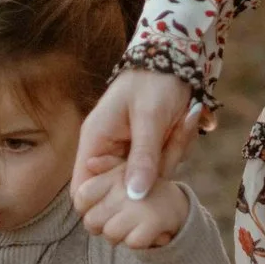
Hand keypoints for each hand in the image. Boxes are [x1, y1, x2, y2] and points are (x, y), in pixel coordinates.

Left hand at [74, 162, 191, 249]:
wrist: (177, 204)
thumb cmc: (144, 189)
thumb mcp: (125, 172)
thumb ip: (105, 168)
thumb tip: (90, 163)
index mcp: (114, 175)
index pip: (81, 196)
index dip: (84, 209)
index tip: (97, 211)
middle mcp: (125, 188)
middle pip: (91, 221)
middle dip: (101, 227)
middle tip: (115, 221)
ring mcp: (139, 205)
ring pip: (110, 234)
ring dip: (120, 237)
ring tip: (130, 226)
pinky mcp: (154, 221)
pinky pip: (131, 243)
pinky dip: (138, 242)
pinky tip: (145, 231)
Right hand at [75, 69, 196, 227]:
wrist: (176, 58)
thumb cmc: (155, 81)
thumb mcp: (150, 118)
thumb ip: (144, 157)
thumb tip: (134, 197)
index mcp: (95, 141)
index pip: (83, 190)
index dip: (102, 204)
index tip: (133, 199)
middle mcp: (107, 151)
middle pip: (121, 190)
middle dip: (151, 174)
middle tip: (169, 142)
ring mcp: (128, 152)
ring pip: (147, 180)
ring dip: (169, 158)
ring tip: (179, 125)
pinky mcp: (147, 151)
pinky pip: (162, 167)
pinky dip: (176, 151)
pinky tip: (181, 125)